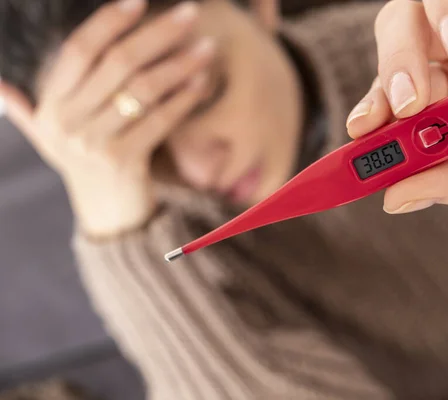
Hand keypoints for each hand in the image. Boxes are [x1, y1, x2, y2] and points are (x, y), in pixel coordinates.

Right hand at [0, 0, 215, 237]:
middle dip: (157, 34)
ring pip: (143, 90)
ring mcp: (96, 144)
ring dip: (179, 64)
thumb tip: (0, 90)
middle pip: (117, 64)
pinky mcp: (126, 162)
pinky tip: (202, 80)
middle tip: (190, 13)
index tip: (138, 1)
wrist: (106, 213)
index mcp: (51, 106)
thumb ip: (27, 112)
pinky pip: (160, 121)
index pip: (78, 51)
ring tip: (206, 46)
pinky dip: (183, 98)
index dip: (108, 22)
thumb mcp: (48, 139)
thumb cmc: (82, 165)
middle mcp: (68, 122)